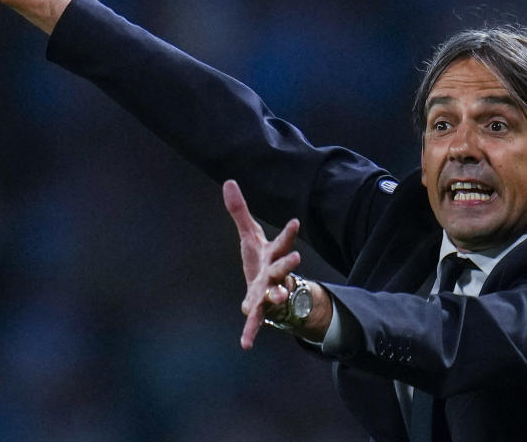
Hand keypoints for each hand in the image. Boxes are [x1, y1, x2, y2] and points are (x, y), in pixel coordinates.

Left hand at [223, 180, 300, 349]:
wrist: (268, 290)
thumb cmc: (261, 260)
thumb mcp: (250, 234)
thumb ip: (240, 211)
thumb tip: (228, 181)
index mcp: (273, 255)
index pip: (283, 242)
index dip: (289, 232)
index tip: (296, 222)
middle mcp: (275, 274)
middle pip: (283, 268)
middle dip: (289, 263)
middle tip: (297, 256)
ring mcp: (268, 293)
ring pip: (275, 294)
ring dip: (277, 296)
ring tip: (278, 299)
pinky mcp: (259, 309)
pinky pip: (255, 321)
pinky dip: (250, 331)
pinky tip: (245, 345)